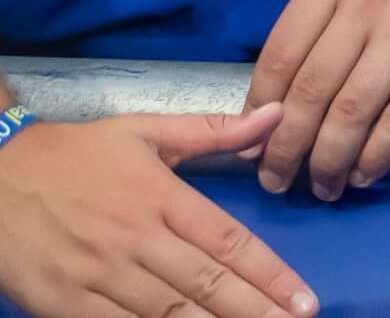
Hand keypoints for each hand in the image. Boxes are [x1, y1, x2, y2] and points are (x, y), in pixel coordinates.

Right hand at [0, 109, 316, 317]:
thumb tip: (276, 114)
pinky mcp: (63, 304)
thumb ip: (213, 130)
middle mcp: (136, 239)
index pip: (228, 242)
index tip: (303, 297)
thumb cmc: (75, 154)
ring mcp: (99, 275)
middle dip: (255, 310)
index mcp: (161, 198)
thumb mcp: (145, 130)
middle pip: (206, 283)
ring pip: (167, 313)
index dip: (270, 274)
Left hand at [215, 0, 389, 198]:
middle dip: (287, 148)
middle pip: (312, 91)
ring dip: (328, 161)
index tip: (251, 150)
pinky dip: (375, 157)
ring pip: (352, 111)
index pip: (279, 59)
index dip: (259, 112)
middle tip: (277, 182)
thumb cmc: (384, 2)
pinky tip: (363, 175)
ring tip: (320, 188)